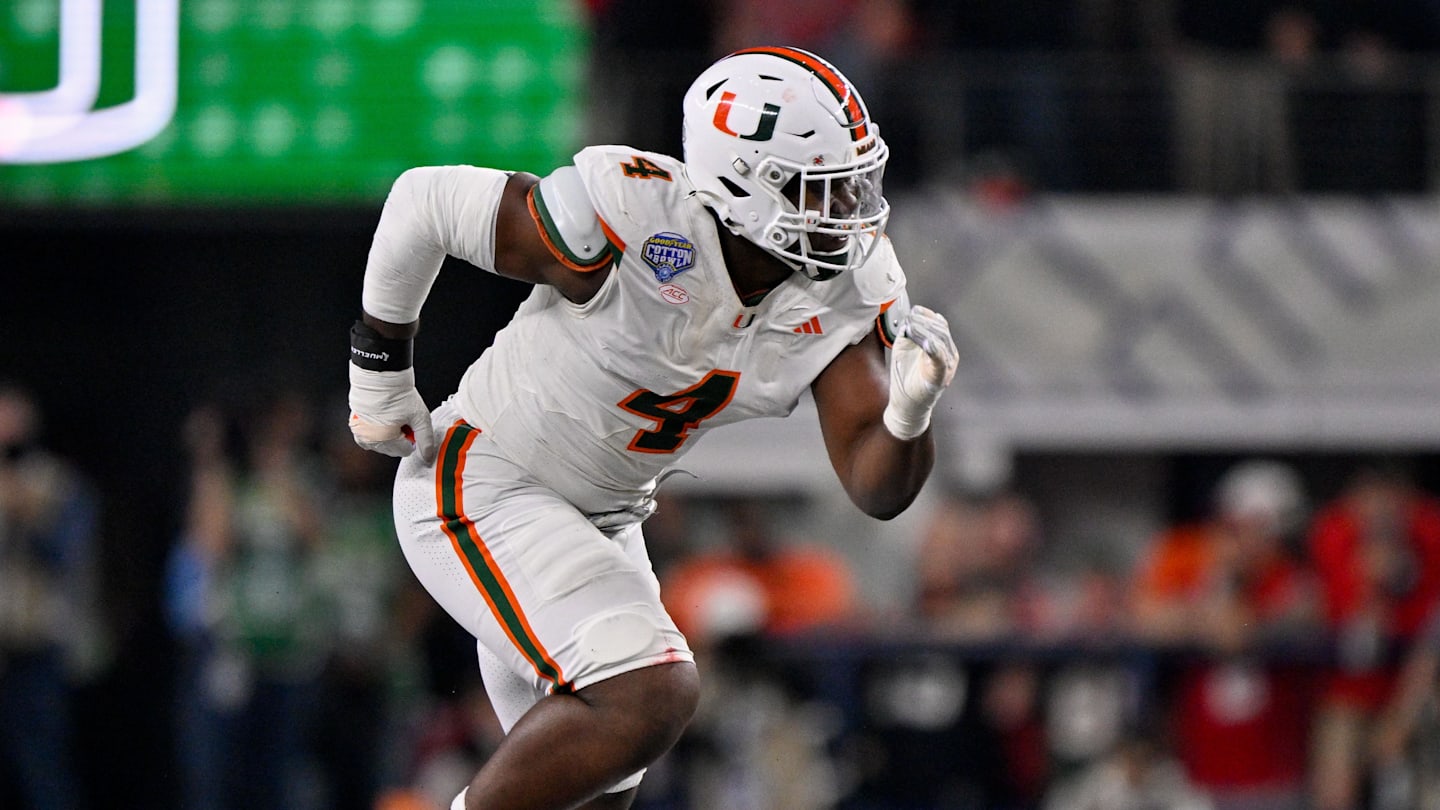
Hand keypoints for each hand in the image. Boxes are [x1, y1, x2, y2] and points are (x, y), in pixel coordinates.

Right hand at [347, 365, 436, 462]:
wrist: (379, 376)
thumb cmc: (399, 394)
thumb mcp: (420, 417)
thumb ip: (426, 440)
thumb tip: (428, 457)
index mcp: (384, 440)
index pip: (405, 451)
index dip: (411, 436)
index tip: (410, 422)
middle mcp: (369, 440)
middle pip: (392, 449)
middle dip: (399, 436)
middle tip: (401, 417)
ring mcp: (359, 433)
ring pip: (380, 444)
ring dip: (387, 434)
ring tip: (390, 415)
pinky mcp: (354, 426)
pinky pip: (369, 436)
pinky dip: (376, 429)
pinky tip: (380, 415)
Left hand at [883, 305, 957, 439]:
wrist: (905, 403)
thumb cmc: (906, 378)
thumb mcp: (904, 349)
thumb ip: (907, 332)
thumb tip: (906, 317)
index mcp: (941, 346)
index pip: (939, 324)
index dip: (927, 315)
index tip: (914, 310)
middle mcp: (947, 354)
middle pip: (941, 330)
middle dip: (925, 321)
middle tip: (910, 318)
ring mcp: (946, 365)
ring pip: (941, 341)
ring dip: (925, 331)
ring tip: (911, 327)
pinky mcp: (940, 376)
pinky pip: (940, 358)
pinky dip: (934, 348)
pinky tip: (926, 341)